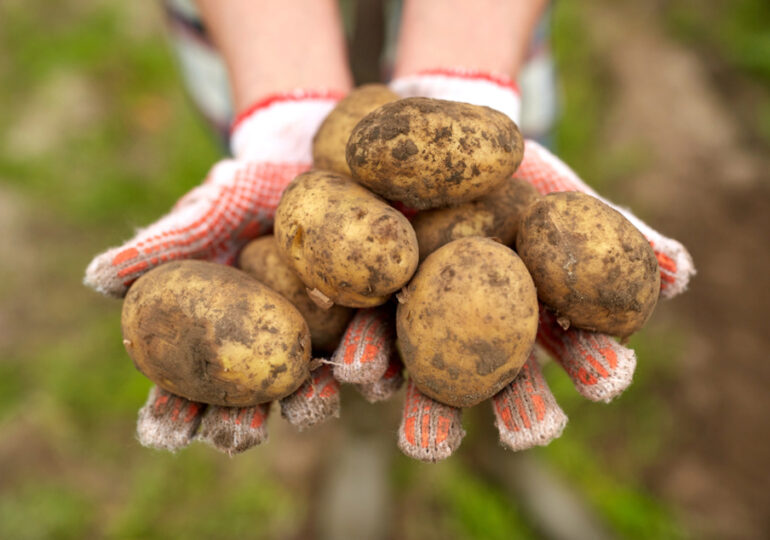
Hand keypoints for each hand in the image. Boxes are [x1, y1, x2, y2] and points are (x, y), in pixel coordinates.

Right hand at [84, 90, 371, 454]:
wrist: (308, 164)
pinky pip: (369, 351)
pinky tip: (378, 378)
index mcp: (216, 339)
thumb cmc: (242, 191)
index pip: (184, 390)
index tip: (164, 431)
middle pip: (248, 406)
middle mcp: (264, 353)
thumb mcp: (204, 211)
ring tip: (317, 401)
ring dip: (311, 404)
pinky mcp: (364, 323)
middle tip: (238, 435)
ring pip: (311, 388)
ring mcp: (317, 343)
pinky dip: (374, 368)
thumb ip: (160, 245)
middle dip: (241, 429)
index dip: (171, 416)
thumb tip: (96, 278)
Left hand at [376, 68, 694, 461]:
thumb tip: (683, 273)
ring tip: (377, 382)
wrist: (420, 126)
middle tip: (509, 434)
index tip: (610, 380)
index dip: (588, 364)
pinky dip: (339, 354)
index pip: (562, 347)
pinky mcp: (347, 302)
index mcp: (519, 313)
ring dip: (397, 385)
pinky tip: (335, 370)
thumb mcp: (554, 189)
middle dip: (493, 409)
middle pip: (481, 379)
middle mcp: (463, 332)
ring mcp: (403, 321)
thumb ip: (612, 229)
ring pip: (404, 364)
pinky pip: (338, 330)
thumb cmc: (499, 167)